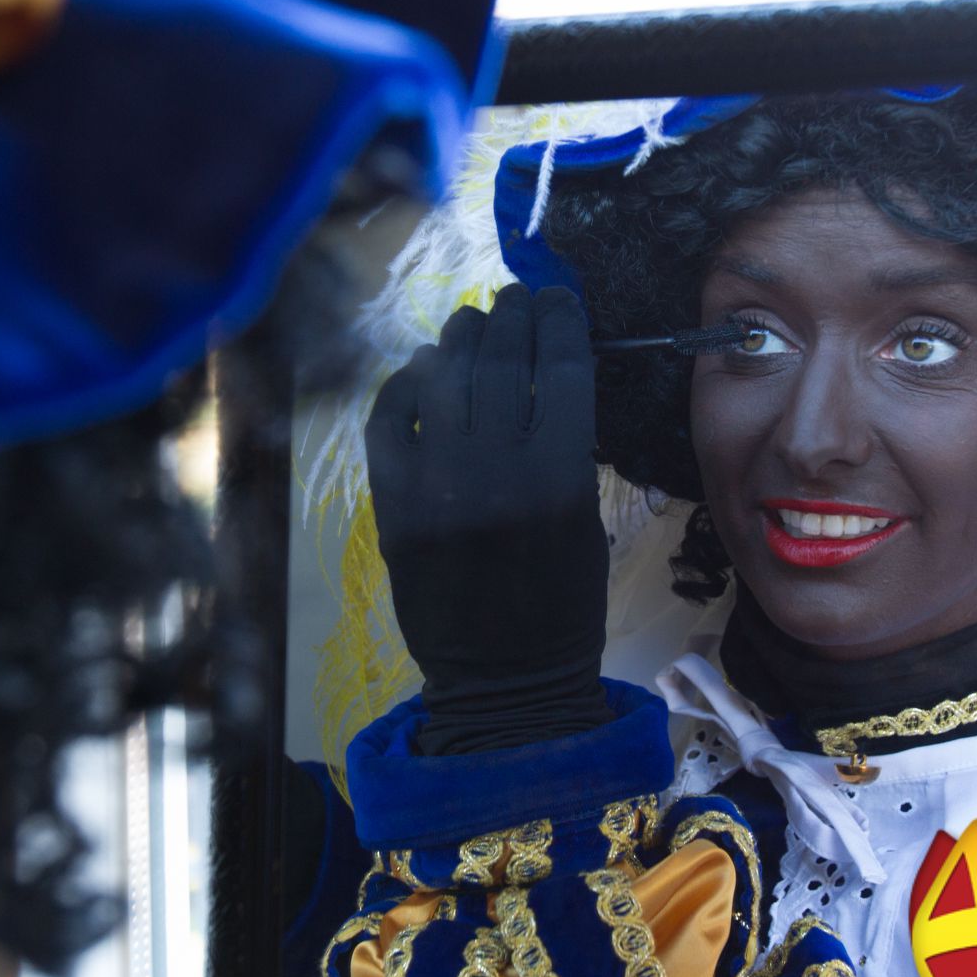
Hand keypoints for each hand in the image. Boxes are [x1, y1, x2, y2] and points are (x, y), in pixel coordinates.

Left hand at [365, 284, 610, 750]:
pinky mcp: (391, 503)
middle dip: (512, 317)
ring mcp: (436, 482)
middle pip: (502, 360)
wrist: (502, 679)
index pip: (563, 369)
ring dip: (461, 338)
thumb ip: (568, 448)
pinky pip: (388, 420)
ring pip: (444, 378)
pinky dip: (404, 385)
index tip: (560, 299)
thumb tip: (545, 374)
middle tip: (516, 298)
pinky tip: (422, 369)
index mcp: (560, 476)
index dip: (561, 321)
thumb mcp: (588, 519)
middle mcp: (496, 468)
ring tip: (472, 322)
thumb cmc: (563, 603)